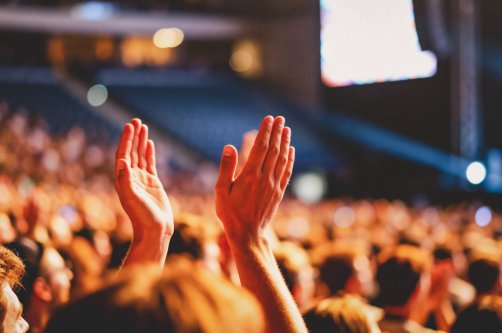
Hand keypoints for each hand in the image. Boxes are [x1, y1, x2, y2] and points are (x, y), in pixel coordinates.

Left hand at [115, 119, 173, 244]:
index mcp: (123, 180)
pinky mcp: (152, 183)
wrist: (155, 231)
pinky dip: (149, 152)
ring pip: (140, 155)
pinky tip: (150, 143)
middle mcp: (130, 178)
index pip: (123, 154)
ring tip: (143, 126)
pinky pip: (149, 163)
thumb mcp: (132, 198)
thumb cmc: (142, 218)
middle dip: (133, 136)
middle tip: (136, 120)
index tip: (129, 126)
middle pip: (130, 152)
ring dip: (141, 141)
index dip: (126, 140)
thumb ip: (126, 180)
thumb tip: (121, 161)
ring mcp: (142, 180)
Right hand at [215, 116, 293, 244]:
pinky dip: (290, 159)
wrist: (247, 234)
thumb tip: (229, 146)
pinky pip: (286, 172)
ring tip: (286, 129)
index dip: (265, 132)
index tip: (268, 119)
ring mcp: (273, 185)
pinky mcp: (278, 192)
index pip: (260, 147)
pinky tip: (291, 150)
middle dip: (277, 132)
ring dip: (285, 142)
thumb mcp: (221, 191)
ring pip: (282, 159)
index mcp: (249, 176)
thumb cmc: (230, 213)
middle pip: (273, 150)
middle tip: (280, 118)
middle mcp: (264, 178)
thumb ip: (226, 168)